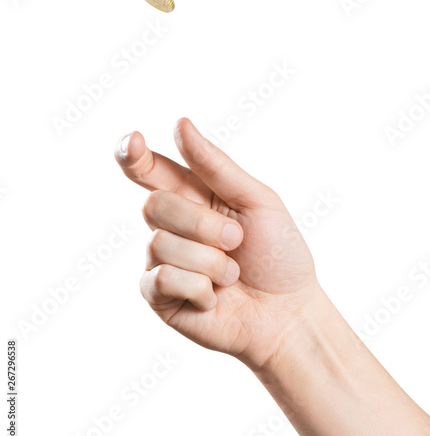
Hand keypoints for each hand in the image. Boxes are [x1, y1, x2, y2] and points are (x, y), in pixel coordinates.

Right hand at [115, 118, 322, 369]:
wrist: (288, 311)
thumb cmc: (278, 253)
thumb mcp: (257, 201)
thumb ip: (216, 166)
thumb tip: (180, 124)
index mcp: (195, 198)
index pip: (151, 171)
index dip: (135, 155)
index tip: (136, 142)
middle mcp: (174, 226)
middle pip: (155, 205)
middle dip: (202, 224)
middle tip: (237, 240)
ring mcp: (163, 261)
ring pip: (160, 243)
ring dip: (210, 262)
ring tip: (233, 274)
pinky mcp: (159, 295)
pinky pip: (160, 279)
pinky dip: (199, 288)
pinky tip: (215, 297)